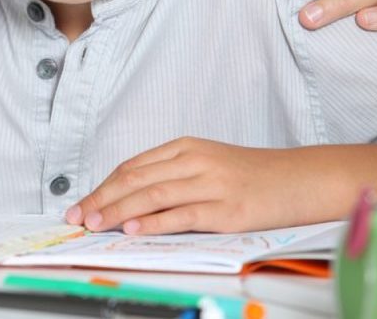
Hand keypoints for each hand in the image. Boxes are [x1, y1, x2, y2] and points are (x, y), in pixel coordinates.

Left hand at [64, 137, 347, 234]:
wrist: (297, 178)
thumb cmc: (250, 175)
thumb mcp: (207, 164)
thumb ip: (172, 174)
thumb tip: (131, 197)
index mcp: (184, 148)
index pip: (132, 167)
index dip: (103, 186)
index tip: (81, 203)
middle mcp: (192, 161)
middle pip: (135, 179)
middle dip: (101, 199)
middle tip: (78, 216)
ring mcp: (209, 184)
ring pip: (152, 195)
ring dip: (118, 211)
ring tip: (95, 224)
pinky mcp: (226, 209)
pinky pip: (182, 214)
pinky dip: (154, 221)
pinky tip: (134, 228)